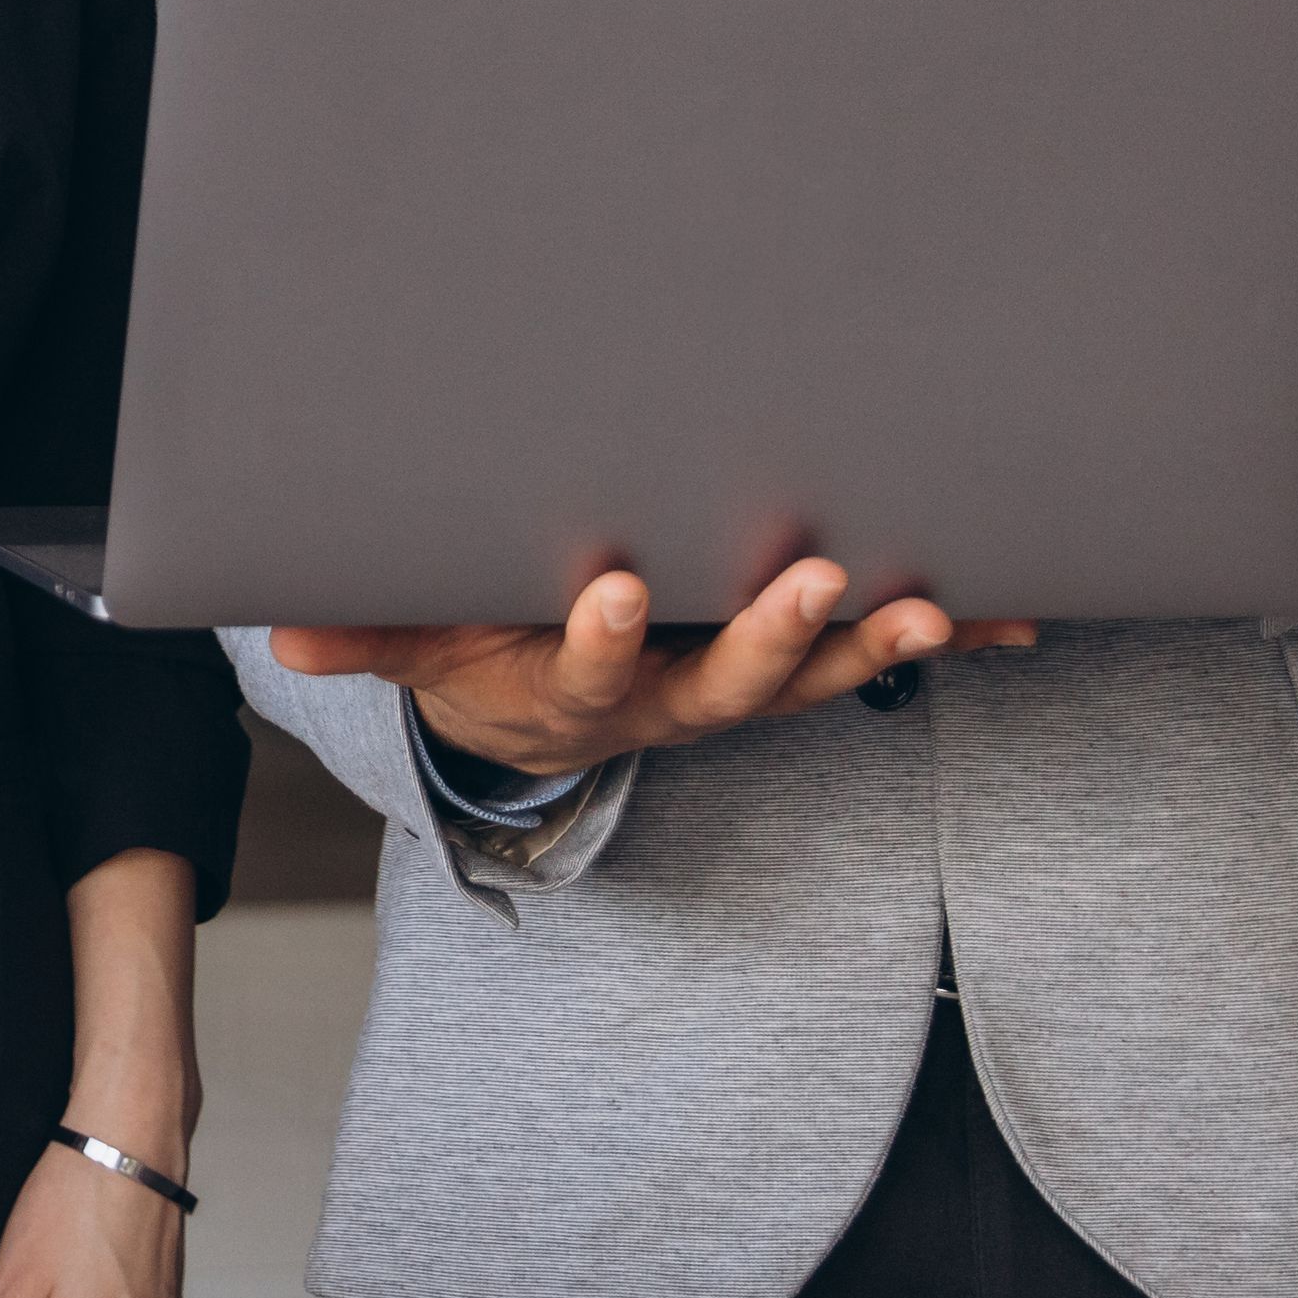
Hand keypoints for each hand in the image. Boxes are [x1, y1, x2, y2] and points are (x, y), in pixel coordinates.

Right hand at [272, 562, 1034, 780]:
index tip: (606, 588)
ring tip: (925, 605)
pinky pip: (872, 660)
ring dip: (876, 644)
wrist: (551, 716)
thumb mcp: (424, 652)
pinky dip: (944, 641)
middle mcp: (671, 701)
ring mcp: (741, 690)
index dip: (598, 635)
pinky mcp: (791, 669)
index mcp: (576, 690)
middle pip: (731, 680)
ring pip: (817, 678)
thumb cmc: (488, 657)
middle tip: (814, 582)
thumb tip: (284, 636)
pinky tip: (1013, 613)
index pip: (587, 667)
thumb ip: (371, 637)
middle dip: (775, 635)